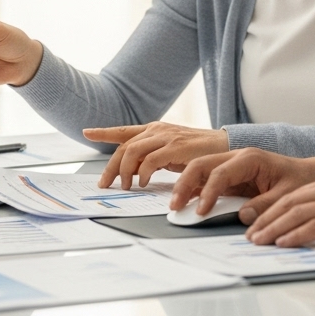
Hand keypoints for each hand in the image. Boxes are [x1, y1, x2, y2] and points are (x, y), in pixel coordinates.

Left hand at [84, 122, 229, 188]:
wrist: (227, 146)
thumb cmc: (200, 152)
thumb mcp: (172, 153)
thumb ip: (153, 158)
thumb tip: (134, 173)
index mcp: (156, 129)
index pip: (124, 130)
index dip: (104, 131)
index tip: (87, 132)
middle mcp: (158, 130)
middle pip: (124, 147)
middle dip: (111, 167)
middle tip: (105, 184)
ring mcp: (166, 137)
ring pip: (132, 152)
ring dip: (124, 172)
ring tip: (125, 186)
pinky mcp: (176, 147)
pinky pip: (150, 160)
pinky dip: (143, 173)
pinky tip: (143, 183)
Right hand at [170, 147, 314, 223]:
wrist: (311, 174)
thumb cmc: (301, 180)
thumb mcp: (287, 195)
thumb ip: (265, 206)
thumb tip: (243, 218)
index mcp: (250, 158)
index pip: (220, 172)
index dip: (208, 193)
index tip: (200, 212)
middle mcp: (237, 158)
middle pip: (201, 164)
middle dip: (185, 184)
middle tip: (175, 206)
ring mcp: (232, 167)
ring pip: (199, 171)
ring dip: (185, 187)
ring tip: (175, 207)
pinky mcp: (231, 178)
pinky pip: (206, 181)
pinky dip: (194, 192)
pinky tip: (185, 204)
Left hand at [242, 171, 314, 246]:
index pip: (297, 194)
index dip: (274, 209)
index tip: (261, 221)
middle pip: (290, 202)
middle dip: (267, 218)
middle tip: (251, 233)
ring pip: (296, 213)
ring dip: (273, 228)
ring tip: (258, 240)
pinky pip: (313, 226)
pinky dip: (294, 234)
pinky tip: (282, 242)